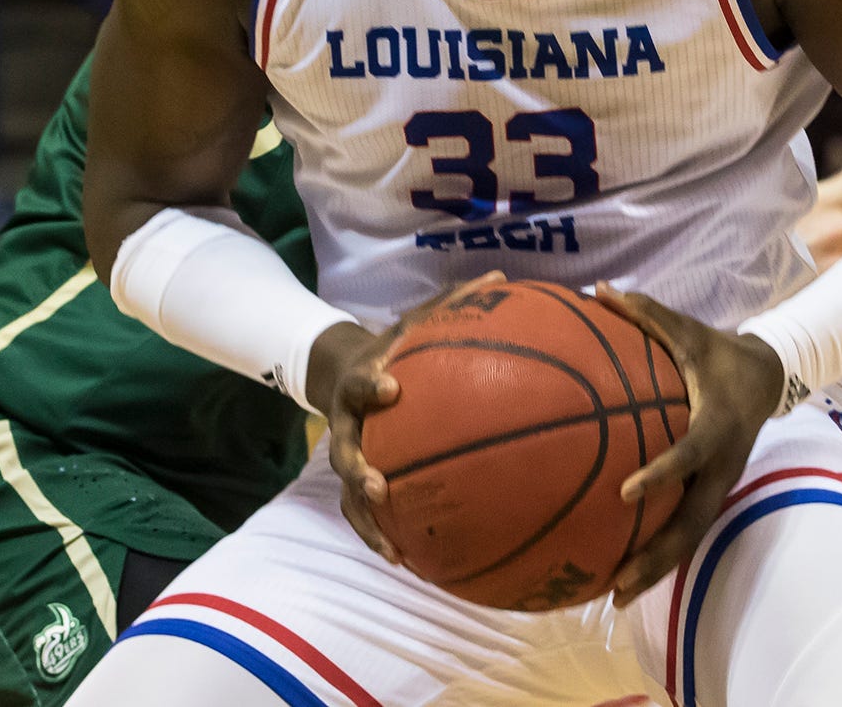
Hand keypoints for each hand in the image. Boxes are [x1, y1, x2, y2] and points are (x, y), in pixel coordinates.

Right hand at [314, 272, 507, 563]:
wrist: (341, 371)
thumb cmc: (393, 347)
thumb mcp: (415, 321)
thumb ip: (452, 304)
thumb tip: (500, 278)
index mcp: (362, 382)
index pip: (362, 381)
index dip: (372, 383)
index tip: (393, 386)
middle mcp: (347, 423)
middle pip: (343, 450)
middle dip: (359, 469)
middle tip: (380, 485)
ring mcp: (348, 455)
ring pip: (348, 495)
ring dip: (367, 521)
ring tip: (392, 549)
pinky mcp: (355, 482)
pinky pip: (363, 516)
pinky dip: (381, 538)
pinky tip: (410, 562)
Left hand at [596, 284, 784, 604]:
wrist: (770, 374)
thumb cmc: (716, 350)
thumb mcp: (686, 328)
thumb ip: (643, 312)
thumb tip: (597, 289)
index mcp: (716, 426)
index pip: (687, 454)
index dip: (661, 474)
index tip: (625, 492)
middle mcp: (721, 466)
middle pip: (692, 524)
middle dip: (656, 557)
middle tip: (617, 582)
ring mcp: (720, 485)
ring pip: (690, 538)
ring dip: (656, 569)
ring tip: (614, 596)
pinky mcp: (713, 493)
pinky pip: (685, 529)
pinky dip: (658, 553)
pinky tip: (619, 571)